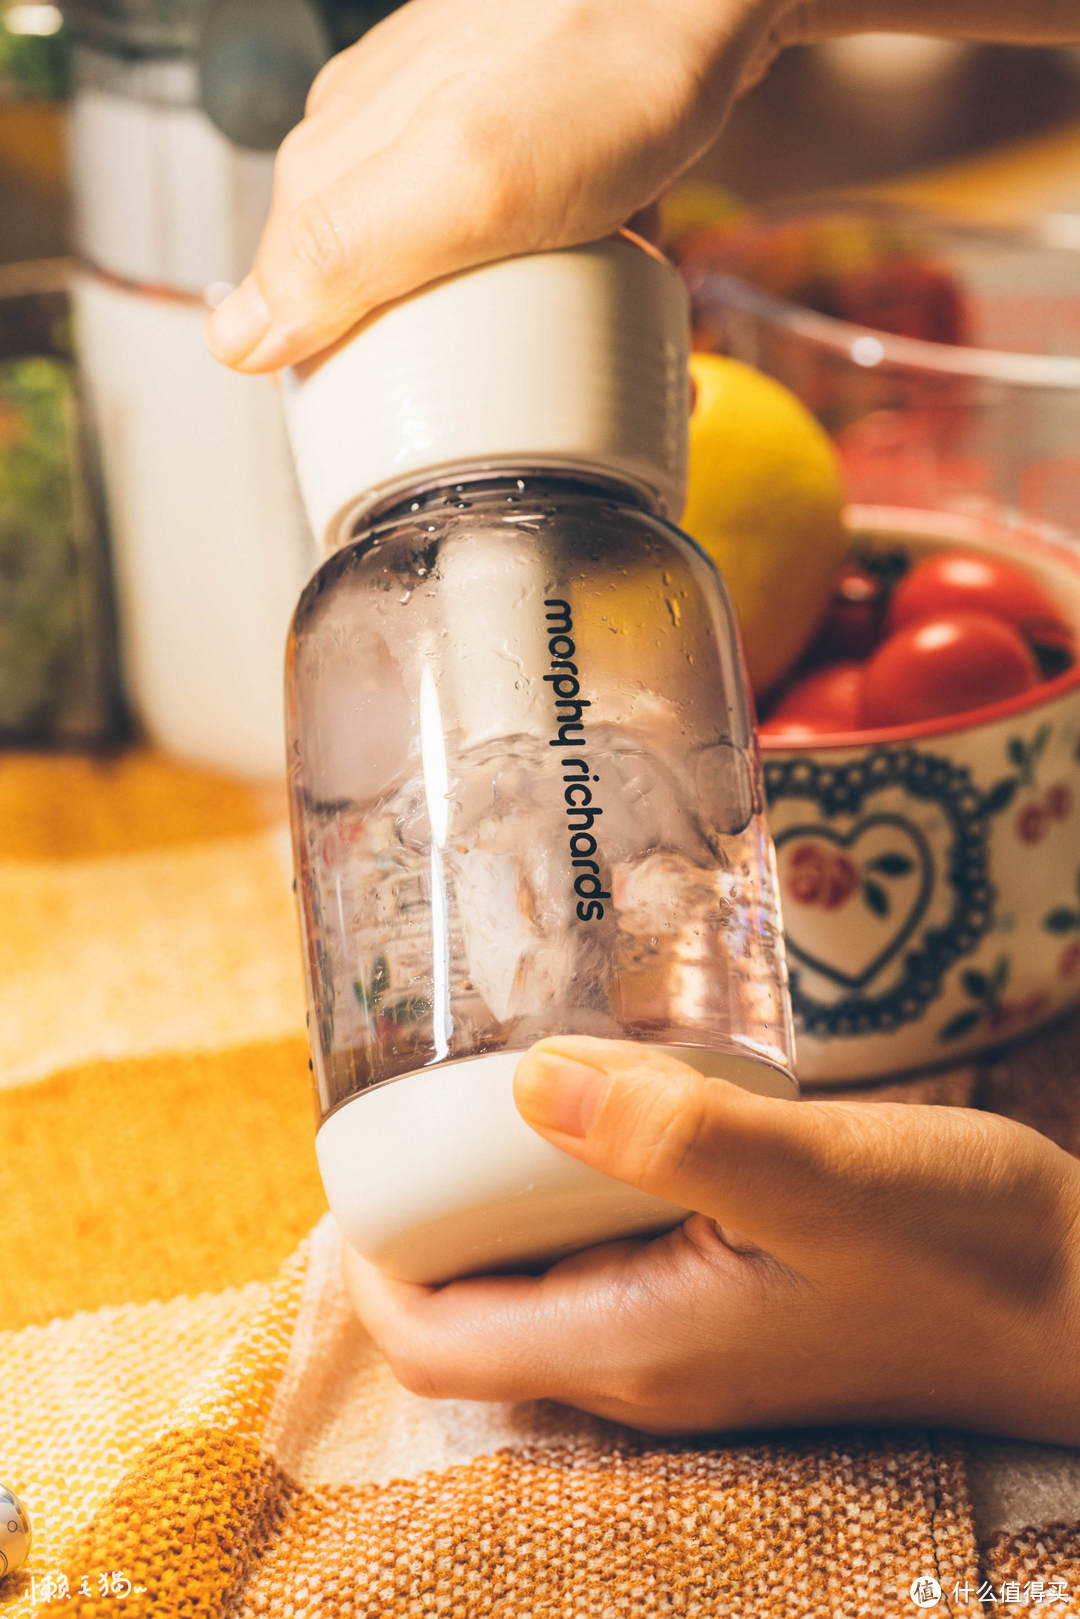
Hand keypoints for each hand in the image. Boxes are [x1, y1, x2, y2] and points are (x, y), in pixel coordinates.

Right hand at [203, 0, 779, 370]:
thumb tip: (234, 339)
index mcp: (332, 162)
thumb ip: (343, 254)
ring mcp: (443, 128)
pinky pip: (523, 224)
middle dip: (440, 350)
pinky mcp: (514, 122)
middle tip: (507, 389)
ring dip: (511, 311)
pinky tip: (610, 266)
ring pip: (453, 262)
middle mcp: (371, 140)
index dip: (349, 380)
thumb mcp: (462, 180)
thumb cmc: (606, 64)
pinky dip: (568, 260)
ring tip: (575, 336)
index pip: (293, 311)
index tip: (410, 423)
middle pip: (375, 293)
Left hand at [343, 1036, 1079, 1439]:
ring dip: (503, 1189)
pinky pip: (608, 1250)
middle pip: (470, 1307)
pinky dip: (579, 1183)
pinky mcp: (726, 1302)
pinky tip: (614, 1103)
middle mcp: (643, 1363)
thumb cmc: (966, 1247)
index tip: (362, 1142)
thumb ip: (672, 1136)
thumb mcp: (820, 1176)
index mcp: (636, 1348)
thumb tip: (524, 1082)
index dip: (371, 1254)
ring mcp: (686, 1339)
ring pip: (538, 1275)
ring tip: (503, 1077)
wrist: (1078, 1300)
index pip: (434, 1342)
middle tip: (423, 1082)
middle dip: (429, 1207)